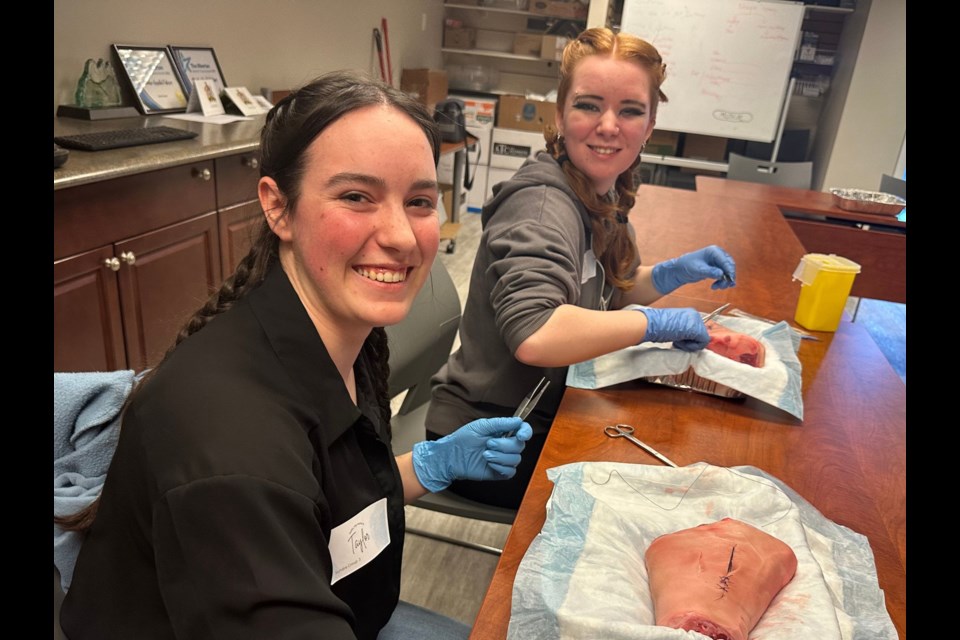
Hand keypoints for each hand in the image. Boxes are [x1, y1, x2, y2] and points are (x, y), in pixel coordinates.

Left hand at [411, 417, 532, 491]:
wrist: (451, 456)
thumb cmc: (463, 439)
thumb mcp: (481, 426)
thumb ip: (500, 423)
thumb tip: (518, 420)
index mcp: (503, 432)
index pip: (523, 431)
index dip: (526, 432)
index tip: (521, 435)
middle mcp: (506, 446)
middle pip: (519, 446)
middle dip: (504, 445)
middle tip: (489, 444)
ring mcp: (503, 459)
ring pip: (516, 459)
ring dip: (500, 457)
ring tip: (485, 454)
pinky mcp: (499, 472)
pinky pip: (510, 471)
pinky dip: (500, 467)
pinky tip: (489, 464)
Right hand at [640, 307, 709, 351]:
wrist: (652, 324)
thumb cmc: (657, 325)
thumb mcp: (673, 324)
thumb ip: (683, 328)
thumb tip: (688, 336)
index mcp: (689, 312)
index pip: (698, 328)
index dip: (690, 337)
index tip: (679, 339)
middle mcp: (695, 315)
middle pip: (701, 333)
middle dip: (691, 340)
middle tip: (678, 341)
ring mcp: (697, 322)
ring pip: (702, 339)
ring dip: (690, 344)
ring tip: (677, 341)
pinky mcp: (698, 330)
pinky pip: (702, 343)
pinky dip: (692, 347)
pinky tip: (680, 343)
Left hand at [651, 245, 735, 294]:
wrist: (679, 270)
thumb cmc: (686, 267)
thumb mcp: (698, 270)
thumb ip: (710, 272)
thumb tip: (721, 274)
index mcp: (713, 251)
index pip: (726, 261)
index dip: (729, 271)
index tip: (729, 281)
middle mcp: (717, 255)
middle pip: (729, 266)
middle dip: (728, 277)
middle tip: (723, 286)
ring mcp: (717, 261)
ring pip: (727, 272)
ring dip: (724, 281)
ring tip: (717, 287)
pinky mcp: (716, 268)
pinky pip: (723, 275)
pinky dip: (722, 281)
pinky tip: (717, 287)